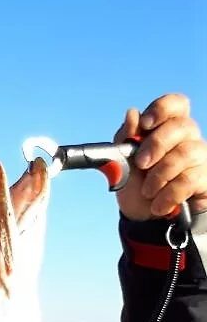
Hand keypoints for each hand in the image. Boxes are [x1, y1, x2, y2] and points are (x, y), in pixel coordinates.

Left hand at [114, 93, 206, 219]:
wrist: (143, 217)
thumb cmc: (134, 183)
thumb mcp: (122, 162)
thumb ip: (125, 138)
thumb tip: (132, 113)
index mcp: (166, 127)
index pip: (175, 104)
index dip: (162, 109)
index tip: (145, 124)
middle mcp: (187, 137)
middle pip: (181, 126)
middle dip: (156, 145)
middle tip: (140, 164)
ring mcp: (199, 157)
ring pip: (185, 153)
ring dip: (160, 175)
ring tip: (147, 191)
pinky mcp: (204, 178)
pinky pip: (189, 180)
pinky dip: (168, 195)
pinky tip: (158, 205)